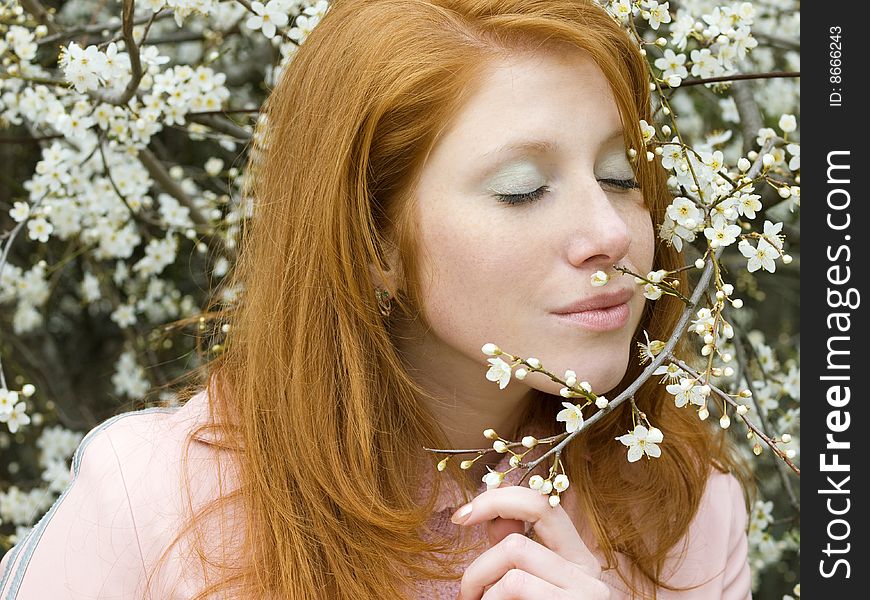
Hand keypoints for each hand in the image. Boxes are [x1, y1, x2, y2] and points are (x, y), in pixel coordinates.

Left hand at [451, 485, 609, 599]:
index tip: (461, 516)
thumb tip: (494, 516)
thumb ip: (518, 552)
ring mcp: (583, 594)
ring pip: (513, 554)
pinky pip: (514, 585)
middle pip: (522, 530)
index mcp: (578, 560)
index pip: (542, 503)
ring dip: (481, 583)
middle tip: (467, 593)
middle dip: (481, 558)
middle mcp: (587, 572)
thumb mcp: (532, 587)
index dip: (497, 499)